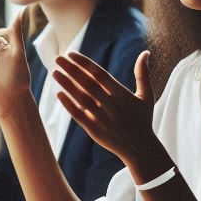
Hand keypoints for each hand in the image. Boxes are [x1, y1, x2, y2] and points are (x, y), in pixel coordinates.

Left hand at [51, 50, 157, 168]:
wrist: (140, 148)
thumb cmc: (142, 120)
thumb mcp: (146, 96)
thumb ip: (143, 74)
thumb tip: (146, 52)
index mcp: (121, 93)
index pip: (99, 73)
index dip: (84, 63)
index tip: (71, 53)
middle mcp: (110, 104)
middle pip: (87, 83)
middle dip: (71, 69)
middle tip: (57, 58)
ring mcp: (101, 117)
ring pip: (80, 97)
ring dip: (66, 84)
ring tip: (54, 73)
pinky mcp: (94, 130)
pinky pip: (79, 115)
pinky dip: (69, 105)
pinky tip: (59, 94)